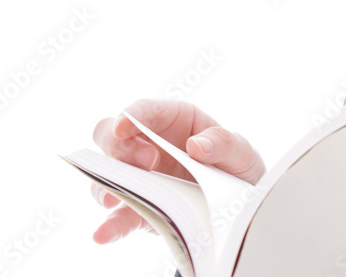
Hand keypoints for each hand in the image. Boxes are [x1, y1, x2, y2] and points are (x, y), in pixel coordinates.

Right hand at [90, 99, 265, 243]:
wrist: (241, 205)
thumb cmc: (237, 166)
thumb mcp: (241, 150)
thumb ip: (224, 142)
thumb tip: (196, 146)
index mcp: (172, 119)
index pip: (143, 110)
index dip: (129, 116)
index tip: (123, 128)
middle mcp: (147, 145)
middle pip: (111, 137)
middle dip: (119, 147)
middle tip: (146, 163)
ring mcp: (140, 178)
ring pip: (107, 175)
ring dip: (107, 184)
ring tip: (114, 199)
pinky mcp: (140, 210)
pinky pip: (120, 216)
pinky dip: (110, 225)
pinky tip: (103, 234)